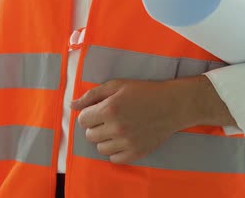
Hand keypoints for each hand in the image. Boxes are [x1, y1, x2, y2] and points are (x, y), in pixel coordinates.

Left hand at [70, 79, 196, 164]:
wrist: (173, 105)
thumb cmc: (144, 91)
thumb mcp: (117, 85)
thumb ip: (92, 95)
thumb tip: (72, 105)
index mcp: (110, 109)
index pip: (82, 120)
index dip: (89, 114)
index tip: (99, 110)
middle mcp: (117, 127)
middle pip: (90, 135)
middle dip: (96, 126)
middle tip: (109, 118)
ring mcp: (127, 142)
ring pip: (100, 148)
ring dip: (105, 138)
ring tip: (117, 128)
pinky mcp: (136, 153)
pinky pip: (114, 159)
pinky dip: (115, 150)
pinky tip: (123, 139)